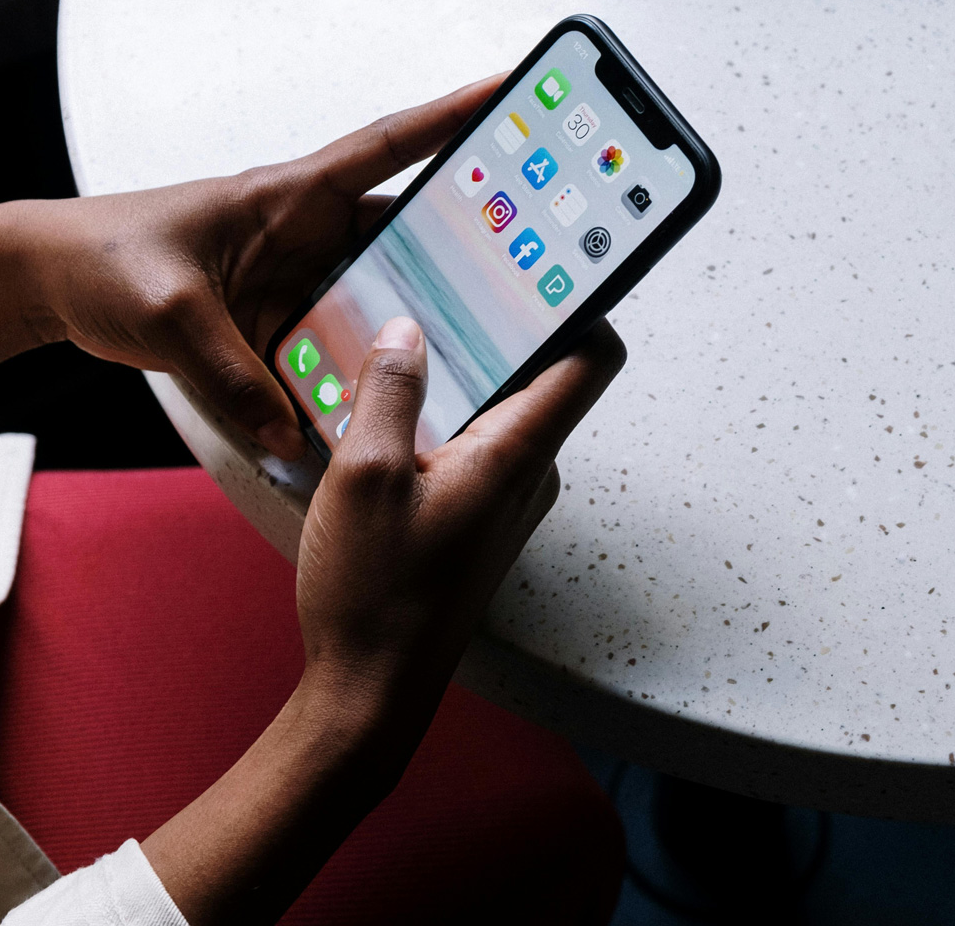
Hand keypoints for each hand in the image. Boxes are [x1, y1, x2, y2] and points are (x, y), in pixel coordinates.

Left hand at [21, 77, 503, 458]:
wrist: (49, 280)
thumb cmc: (103, 259)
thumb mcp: (169, 313)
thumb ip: (230, 374)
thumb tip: (288, 431)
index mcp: (287, 197)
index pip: (388, 148)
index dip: (454, 119)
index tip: (515, 95)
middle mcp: (300, 235)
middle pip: (402, 237)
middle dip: (464, 248)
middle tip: (531, 270)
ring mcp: (290, 282)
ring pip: (372, 300)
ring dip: (409, 325)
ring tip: (475, 354)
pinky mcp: (270, 326)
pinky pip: (330, 349)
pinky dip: (354, 374)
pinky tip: (383, 408)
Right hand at [295, 314, 626, 705]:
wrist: (369, 691)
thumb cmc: (373, 596)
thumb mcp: (365, 475)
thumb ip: (390, 391)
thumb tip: (405, 329)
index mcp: (516, 454)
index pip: (590, 357)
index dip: (576, 301)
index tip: (538, 262)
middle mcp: (526, 475)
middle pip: (537, 374)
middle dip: (488, 327)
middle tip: (433, 284)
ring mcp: (504, 501)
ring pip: (495, 411)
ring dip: (451, 378)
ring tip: (389, 346)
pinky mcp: (475, 522)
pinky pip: (470, 449)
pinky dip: (433, 422)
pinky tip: (376, 419)